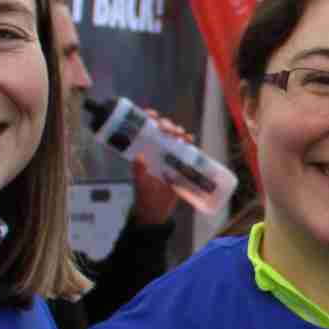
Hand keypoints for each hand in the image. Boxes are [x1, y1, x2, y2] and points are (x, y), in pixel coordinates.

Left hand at [129, 108, 195, 225]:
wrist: (157, 212)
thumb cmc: (145, 197)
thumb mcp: (141, 184)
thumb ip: (139, 171)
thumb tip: (139, 157)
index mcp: (143, 151)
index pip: (144, 129)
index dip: (148, 119)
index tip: (153, 115)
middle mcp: (155, 151)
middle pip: (162, 131)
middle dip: (167, 125)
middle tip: (170, 130)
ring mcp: (167, 157)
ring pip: (174, 138)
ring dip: (178, 132)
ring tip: (181, 135)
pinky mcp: (179, 165)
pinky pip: (185, 150)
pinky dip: (188, 143)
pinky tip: (190, 140)